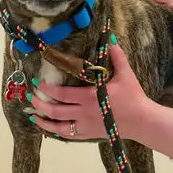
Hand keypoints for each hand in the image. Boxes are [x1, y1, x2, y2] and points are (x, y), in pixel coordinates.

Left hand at [28, 41, 147, 140]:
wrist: (142, 121)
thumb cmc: (133, 96)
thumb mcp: (125, 74)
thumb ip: (116, 55)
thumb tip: (109, 37)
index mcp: (89, 97)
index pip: (61, 94)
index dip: (47, 89)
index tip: (38, 83)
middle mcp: (83, 113)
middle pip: (55, 111)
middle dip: (39, 104)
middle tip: (30, 96)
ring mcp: (85, 126)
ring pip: (58, 126)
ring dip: (43, 120)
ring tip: (33, 114)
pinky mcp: (88, 134)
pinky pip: (67, 135)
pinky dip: (54, 131)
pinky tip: (47, 127)